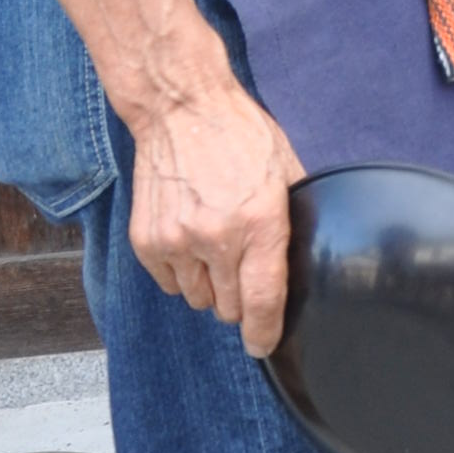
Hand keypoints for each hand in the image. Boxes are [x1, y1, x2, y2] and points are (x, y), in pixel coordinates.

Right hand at [127, 75, 305, 358]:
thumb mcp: (286, 171)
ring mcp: (177, 241)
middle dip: (239, 298)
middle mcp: (216, 239)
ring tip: (214, 244)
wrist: (181, 108)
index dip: (265, 333)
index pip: (263, 303)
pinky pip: (169, 283)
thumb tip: (306, 259)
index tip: (263, 344)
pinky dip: (180, 271)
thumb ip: (295, 219)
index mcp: (259, 224)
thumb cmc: (240, 136)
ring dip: (209, 284)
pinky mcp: (147, 240)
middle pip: (228, 308)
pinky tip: (190, 239)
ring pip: (197, 299)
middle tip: (241, 264)